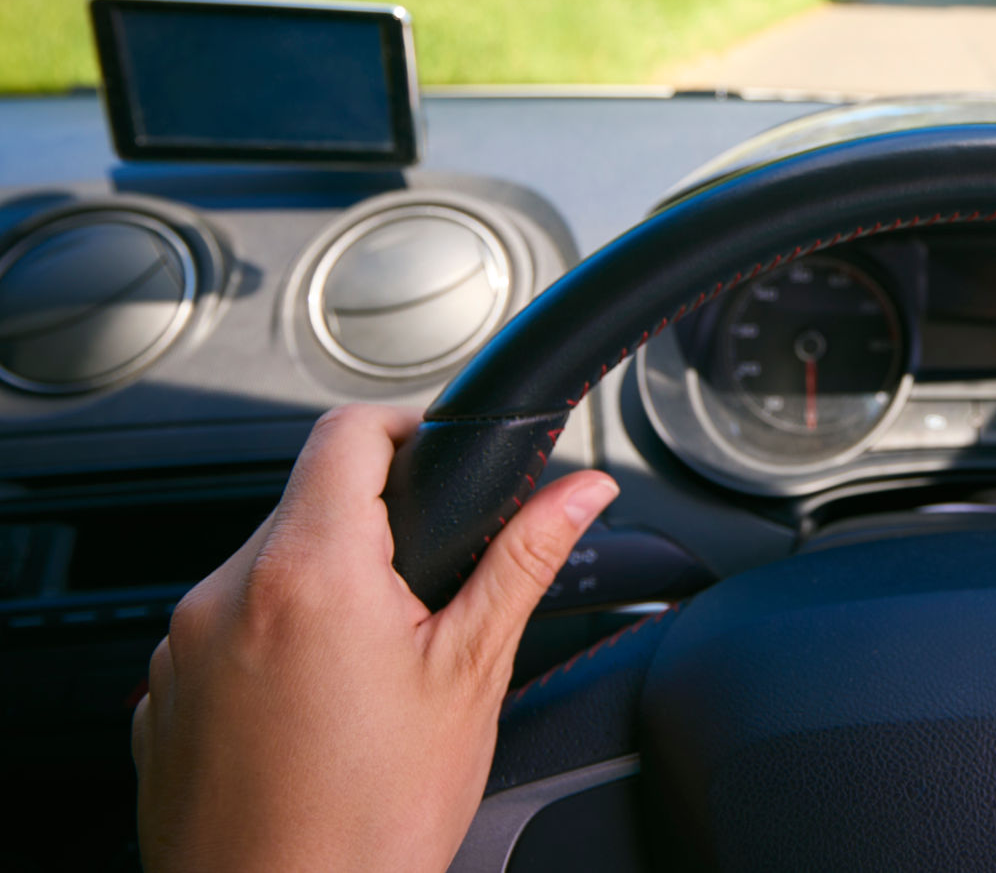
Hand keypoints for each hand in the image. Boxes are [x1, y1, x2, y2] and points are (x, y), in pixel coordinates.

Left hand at [132, 404, 617, 872]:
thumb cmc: (370, 821)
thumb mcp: (471, 672)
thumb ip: (524, 560)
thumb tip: (581, 493)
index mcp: (311, 571)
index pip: (347, 431)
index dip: (403, 428)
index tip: (433, 460)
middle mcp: (225, 595)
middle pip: (307, 505)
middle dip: (371, 534)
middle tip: (422, 605)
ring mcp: (181, 650)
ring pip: (263, 573)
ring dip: (319, 595)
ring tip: (369, 679)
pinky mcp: (159, 701)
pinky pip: (222, 637)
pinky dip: (271, 651)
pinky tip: (317, 716)